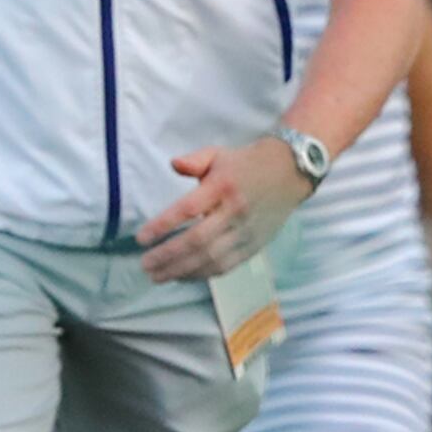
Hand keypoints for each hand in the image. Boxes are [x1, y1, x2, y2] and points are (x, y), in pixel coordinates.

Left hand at [138, 134, 313, 282]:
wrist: (290, 172)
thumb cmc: (247, 164)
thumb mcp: (218, 154)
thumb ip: (194, 161)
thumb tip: (173, 165)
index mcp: (222, 186)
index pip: (187, 209)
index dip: (163, 226)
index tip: (141, 238)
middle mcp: (234, 211)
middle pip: (197, 240)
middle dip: (168, 256)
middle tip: (145, 265)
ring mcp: (246, 231)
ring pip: (211, 258)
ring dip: (182, 270)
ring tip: (158, 276)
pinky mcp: (254, 245)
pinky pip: (227, 265)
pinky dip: (203, 274)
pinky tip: (184, 277)